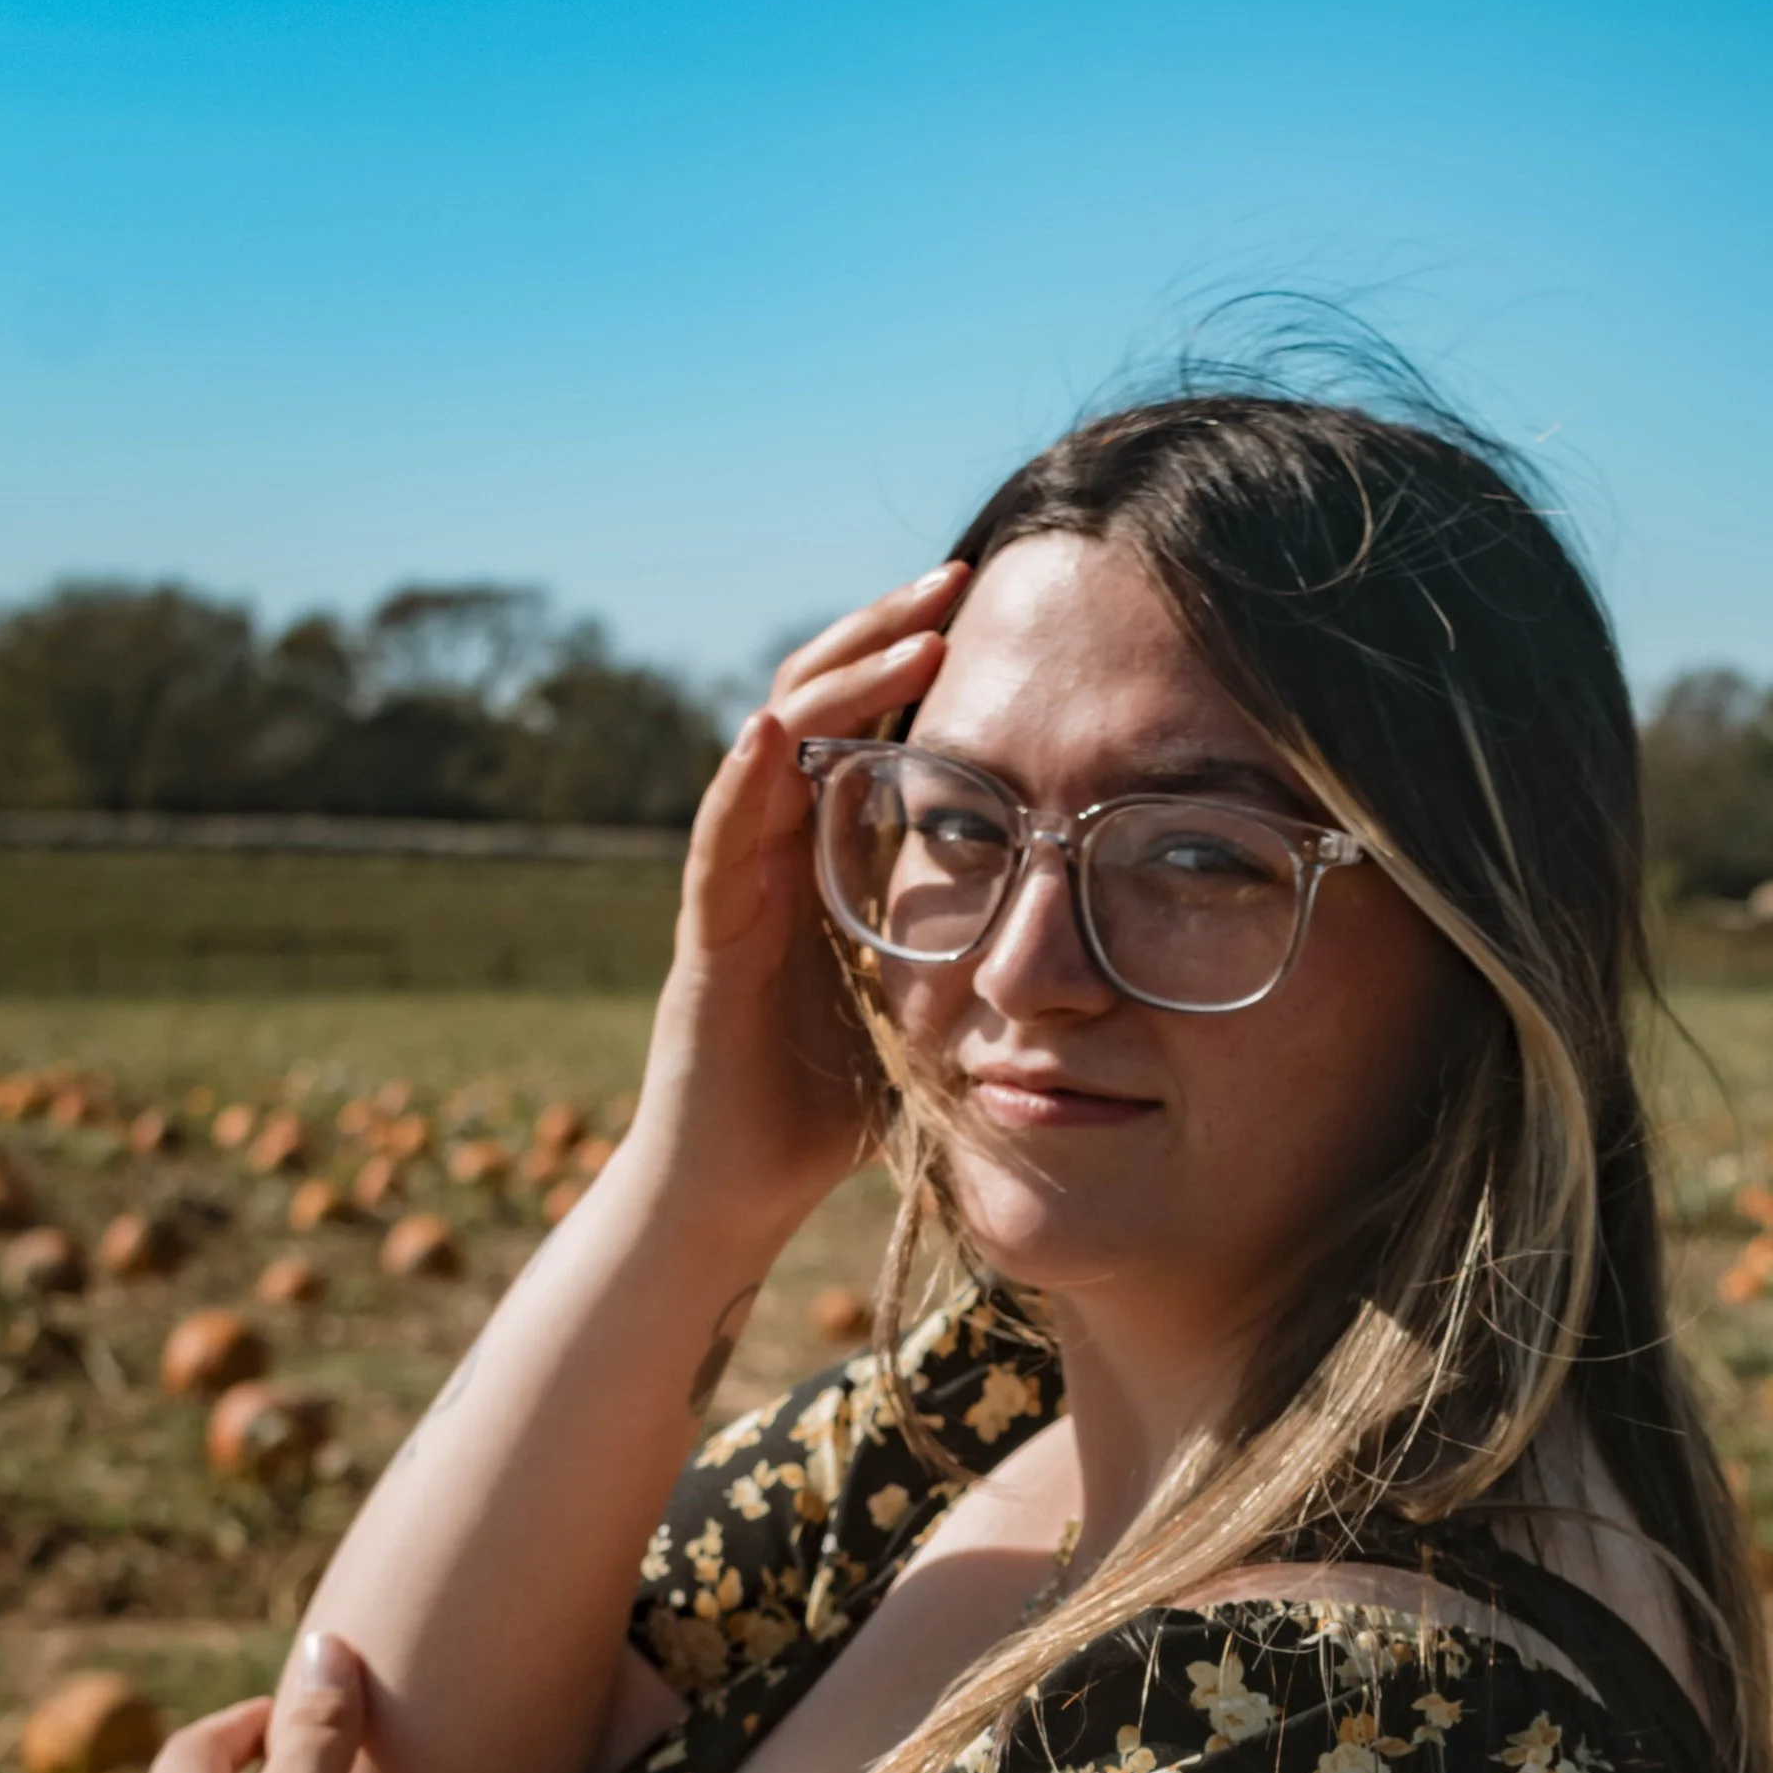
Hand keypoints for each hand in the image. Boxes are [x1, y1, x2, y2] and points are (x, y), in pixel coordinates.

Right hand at [630, 561, 969, 1228]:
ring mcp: (732, 887)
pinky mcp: (707, 937)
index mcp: (824, 860)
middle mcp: (772, 853)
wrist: (732, 1195)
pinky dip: (745, 779)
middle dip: (882, 637)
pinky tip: (777, 729)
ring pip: (770, 747)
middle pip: (816, 707)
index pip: (863, 728)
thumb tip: (1065, 930)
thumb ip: (962, 954)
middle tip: (954, 578)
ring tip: (901, 628)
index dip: (911, 664)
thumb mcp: (920, 1013)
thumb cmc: (819, 1115)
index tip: (985, 611)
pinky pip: (720, 838)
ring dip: (834, 682)